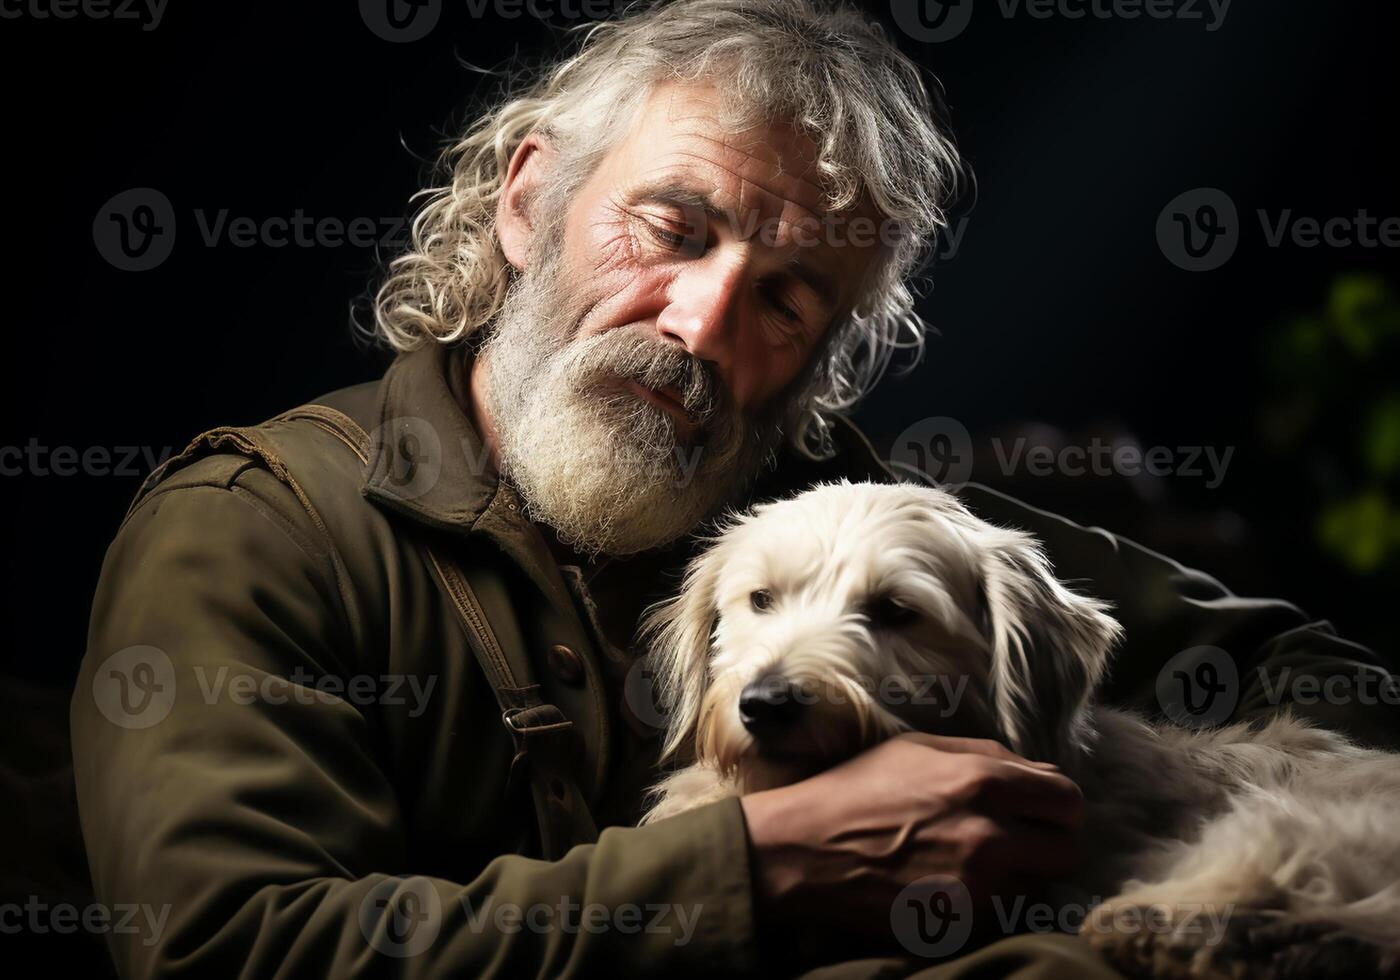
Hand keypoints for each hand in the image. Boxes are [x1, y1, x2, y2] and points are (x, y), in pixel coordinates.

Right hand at [739, 732, 1082, 948]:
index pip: (1067, 798)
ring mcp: (977, 885)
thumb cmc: (857, 789)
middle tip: (1024, 841)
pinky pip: (1004, 915)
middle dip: (1050, 843)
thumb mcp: (916, 748)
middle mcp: (990, 833)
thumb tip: (1033, 769)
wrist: (806, 848)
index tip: (1044, 810)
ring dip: (1023, 878)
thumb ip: (982, 753)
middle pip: (1066, 848)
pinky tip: (962, 888)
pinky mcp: (960, 922)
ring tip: (988, 866)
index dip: (1060, 805)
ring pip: (1039, 887)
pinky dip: (994, 905)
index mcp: (981, 780)